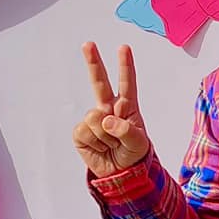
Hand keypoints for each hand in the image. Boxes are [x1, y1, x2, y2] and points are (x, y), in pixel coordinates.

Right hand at [74, 42, 150, 178]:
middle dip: (93, 62)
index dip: (125, 66)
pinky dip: (93, 144)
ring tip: (111, 146)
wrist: (119, 174)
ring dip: (104, 136)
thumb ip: (126, 130)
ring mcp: (93, 120)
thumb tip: (105, 119)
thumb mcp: (138, 143)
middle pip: (99, 83)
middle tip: (88, 44)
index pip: (127, 84)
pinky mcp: (81, 133)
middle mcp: (108, 109)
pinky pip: (84, 132)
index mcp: (127, 107)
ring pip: (94, 118)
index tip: (124, 48)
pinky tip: (99, 148)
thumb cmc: (133, 154)